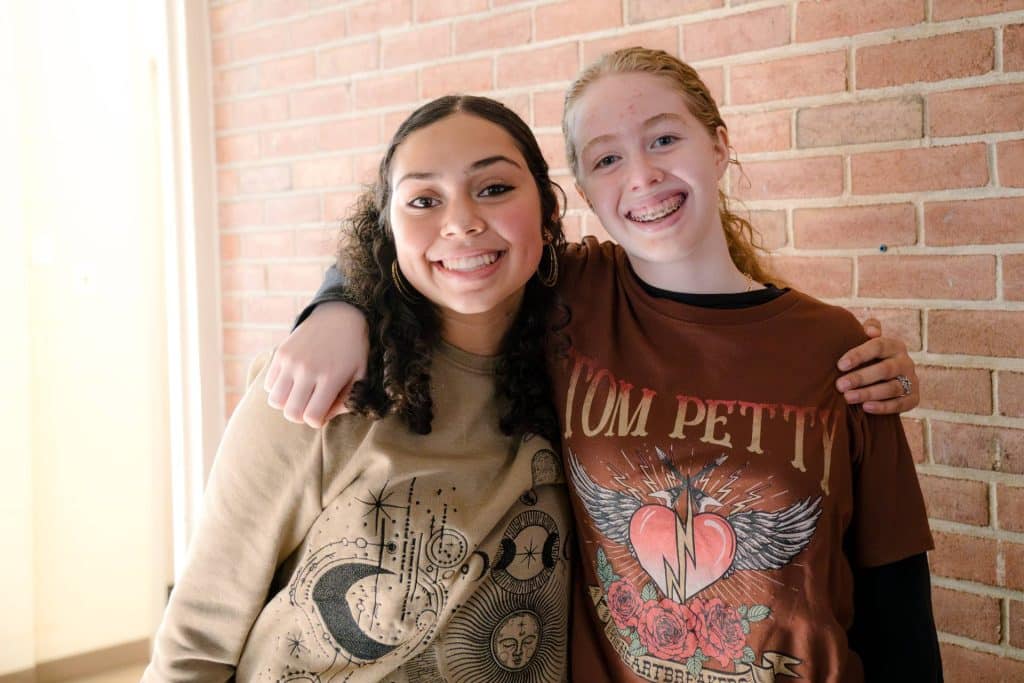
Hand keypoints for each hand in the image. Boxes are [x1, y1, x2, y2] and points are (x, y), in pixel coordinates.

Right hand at [264, 302, 368, 427]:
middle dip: (301, 416)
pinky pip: (269, 384)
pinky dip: (278, 388)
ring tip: (300, 394)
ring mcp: (291, 360)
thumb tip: (325, 417)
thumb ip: (346, 401)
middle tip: (310, 405)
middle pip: (291, 413)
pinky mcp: (280, 353)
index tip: (323, 412)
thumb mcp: (360, 375)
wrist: (340, 316)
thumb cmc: (354, 350)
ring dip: (287, 403)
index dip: (317, 421)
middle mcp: (308, 369)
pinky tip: (293, 380)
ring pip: (275, 401)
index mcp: (331, 377)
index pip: (312, 417)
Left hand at [835, 318, 918, 413]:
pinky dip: (883, 407)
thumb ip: (870, 329)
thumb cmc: (870, 358)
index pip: (878, 346)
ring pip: (892, 388)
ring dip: (869, 393)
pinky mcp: (914, 398)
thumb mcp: (868, 342)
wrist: (886, 380)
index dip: (859, 355)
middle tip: (840, 385)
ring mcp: (912, 381)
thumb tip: (871, 331)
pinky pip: (900, 404)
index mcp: (895, 345)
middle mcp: (906, 362)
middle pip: (884, 369)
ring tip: (848, 398)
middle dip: (861, 378)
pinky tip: (866, 407)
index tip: (840, 365)